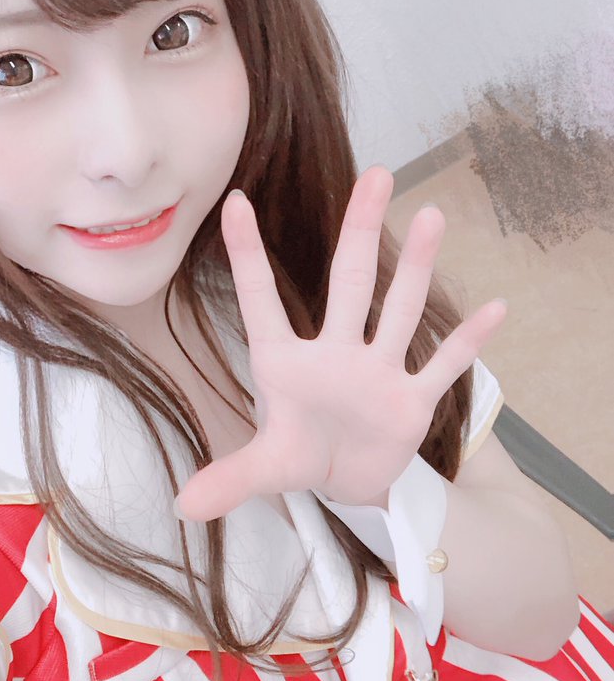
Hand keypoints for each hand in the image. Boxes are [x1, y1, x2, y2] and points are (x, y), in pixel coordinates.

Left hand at [173, 165, 506, 520]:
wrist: (347, 479)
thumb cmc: (300, 454)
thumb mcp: (265, 468)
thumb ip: (230, 478)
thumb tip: (183, 506)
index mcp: (285, 362)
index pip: (262, 300)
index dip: (247, 254)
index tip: (234, 202)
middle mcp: (334, 352)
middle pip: (350, 282)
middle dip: (360, 231)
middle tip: (377, 174)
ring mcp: (377, 371)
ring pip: (399, 309)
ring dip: (417, 268)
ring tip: (433, 216)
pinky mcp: (411, 400)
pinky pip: (443, 366)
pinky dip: (468, 343)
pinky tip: (497, 308)